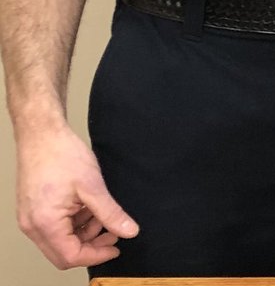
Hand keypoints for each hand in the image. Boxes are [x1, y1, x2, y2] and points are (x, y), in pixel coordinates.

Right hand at [15, 122, 137, 268]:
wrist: (42, 134)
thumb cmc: (62, 155)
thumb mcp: (93, 186)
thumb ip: (111, 213)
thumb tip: (129, 231)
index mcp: (45, 224)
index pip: (71, 256)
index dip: (97, 255)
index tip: (116, 247)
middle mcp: (33, 227)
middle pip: (63, 253)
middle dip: (91, 246)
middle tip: (112, 232)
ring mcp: (30, 219)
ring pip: (59, 240)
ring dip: (83, 232)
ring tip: (101, 213)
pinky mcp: (32, 210)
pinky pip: (53, 227)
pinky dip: (73, 223)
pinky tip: (87, 207)